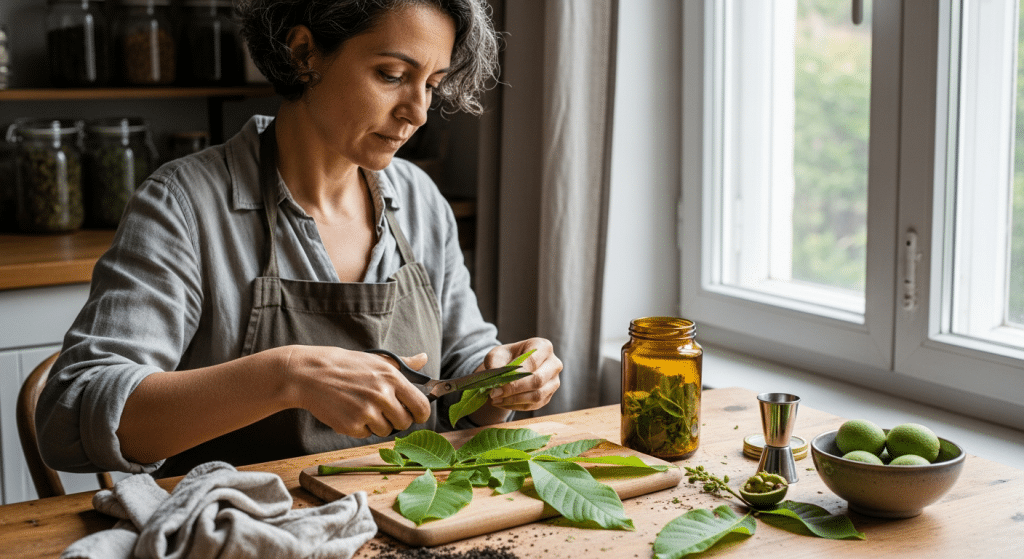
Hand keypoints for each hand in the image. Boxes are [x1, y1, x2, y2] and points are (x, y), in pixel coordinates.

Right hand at [284, 346, 431, 437]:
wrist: (308, 374)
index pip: (421, 406)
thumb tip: (424, 358)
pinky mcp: (351, 425)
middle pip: (405, 422)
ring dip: (377, 424)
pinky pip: (366, 435)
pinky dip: (359, 428)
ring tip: (362, 407)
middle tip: (382, 409)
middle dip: (397, 419)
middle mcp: (382, 395)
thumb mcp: (376, 359)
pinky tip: (349, 412)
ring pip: (386, 431)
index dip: (421, 413)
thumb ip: (403, 364)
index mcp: (392, 377)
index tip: (415, 413)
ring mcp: (366, 412)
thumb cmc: (344, 365)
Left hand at [480, 338, 561, 410]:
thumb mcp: (496, 355)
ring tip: (496, 399)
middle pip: (538, 380)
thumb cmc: (506, 358)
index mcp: (543, 346)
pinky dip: (516, 406)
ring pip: (537, 396)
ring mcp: (553, 381)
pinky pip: (533, 405)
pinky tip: (503, 402)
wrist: (511, 368)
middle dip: (515, 389)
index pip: (532, 362)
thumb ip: (495, 364)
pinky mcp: (548, 396)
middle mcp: (554, 364)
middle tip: (495, 394)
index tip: (497, 384)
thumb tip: (496, 381)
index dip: (515, 375)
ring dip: (514, 400)